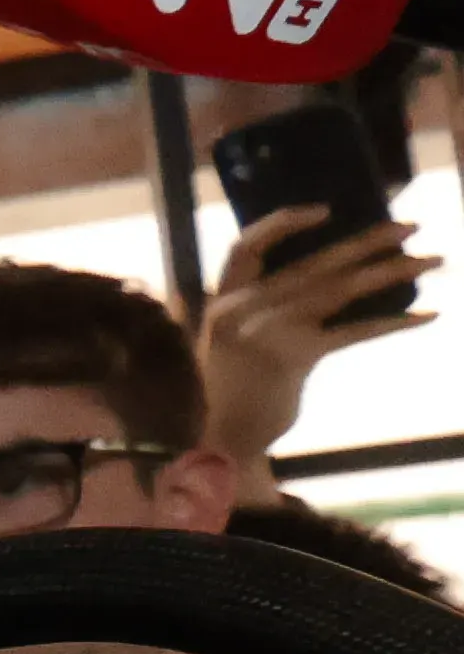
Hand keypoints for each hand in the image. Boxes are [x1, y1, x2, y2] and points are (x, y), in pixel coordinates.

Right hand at [204, 203, 428, 465]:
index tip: (326, 211)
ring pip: (339, 288)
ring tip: (432, 260)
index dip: (284, 223)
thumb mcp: (234, 343)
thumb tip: (332, 280)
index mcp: (223, 301)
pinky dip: (394, 322)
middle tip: (411, 226)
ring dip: (392, 271)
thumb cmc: (234, 392)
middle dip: (369, 241)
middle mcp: (241, 309)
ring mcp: (265, 331)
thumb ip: (263, 311)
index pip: (248, 247)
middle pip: (314, 263)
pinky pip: (353, 331)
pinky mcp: (292, 357)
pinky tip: (427, 315)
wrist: (220, 442)